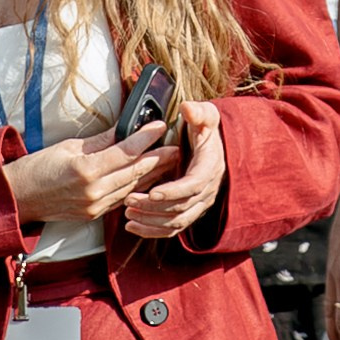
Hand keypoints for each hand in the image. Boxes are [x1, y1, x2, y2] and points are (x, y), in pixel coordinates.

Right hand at [3, 125, 166, 227]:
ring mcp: (94, 206)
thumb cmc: (37, 168)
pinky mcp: (93, 215)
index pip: (126, 152)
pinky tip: (147, 180)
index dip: (147, 138)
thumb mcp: (69, 146)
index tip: (161, 126)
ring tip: (169, 162)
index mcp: (85, 170)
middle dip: (159, 158)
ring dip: (152, 175)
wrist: (17, 197)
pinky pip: (121, 200)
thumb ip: (101, 141)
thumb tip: (124, 129)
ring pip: (132, 188)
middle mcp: (93, 191)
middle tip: (177, 146)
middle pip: (135, 172)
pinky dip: (136, 188)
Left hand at [122, 99, 226, 239]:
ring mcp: (200, 202)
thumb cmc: (203, 128)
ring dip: (151, 221)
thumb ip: (198, 112)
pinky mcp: (190, 211)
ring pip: (177, 221)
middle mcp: (208, 188)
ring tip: (128, 213)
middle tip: (129, 200)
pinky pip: (174, 228)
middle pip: (182, 207)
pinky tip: (133, 227)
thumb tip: (188, 108)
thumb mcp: (204, 115)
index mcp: (210, 166)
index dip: (173, 191)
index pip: (194, 184)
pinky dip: (153, 231)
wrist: (212, 144)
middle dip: (154, 207)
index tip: (152, 192)